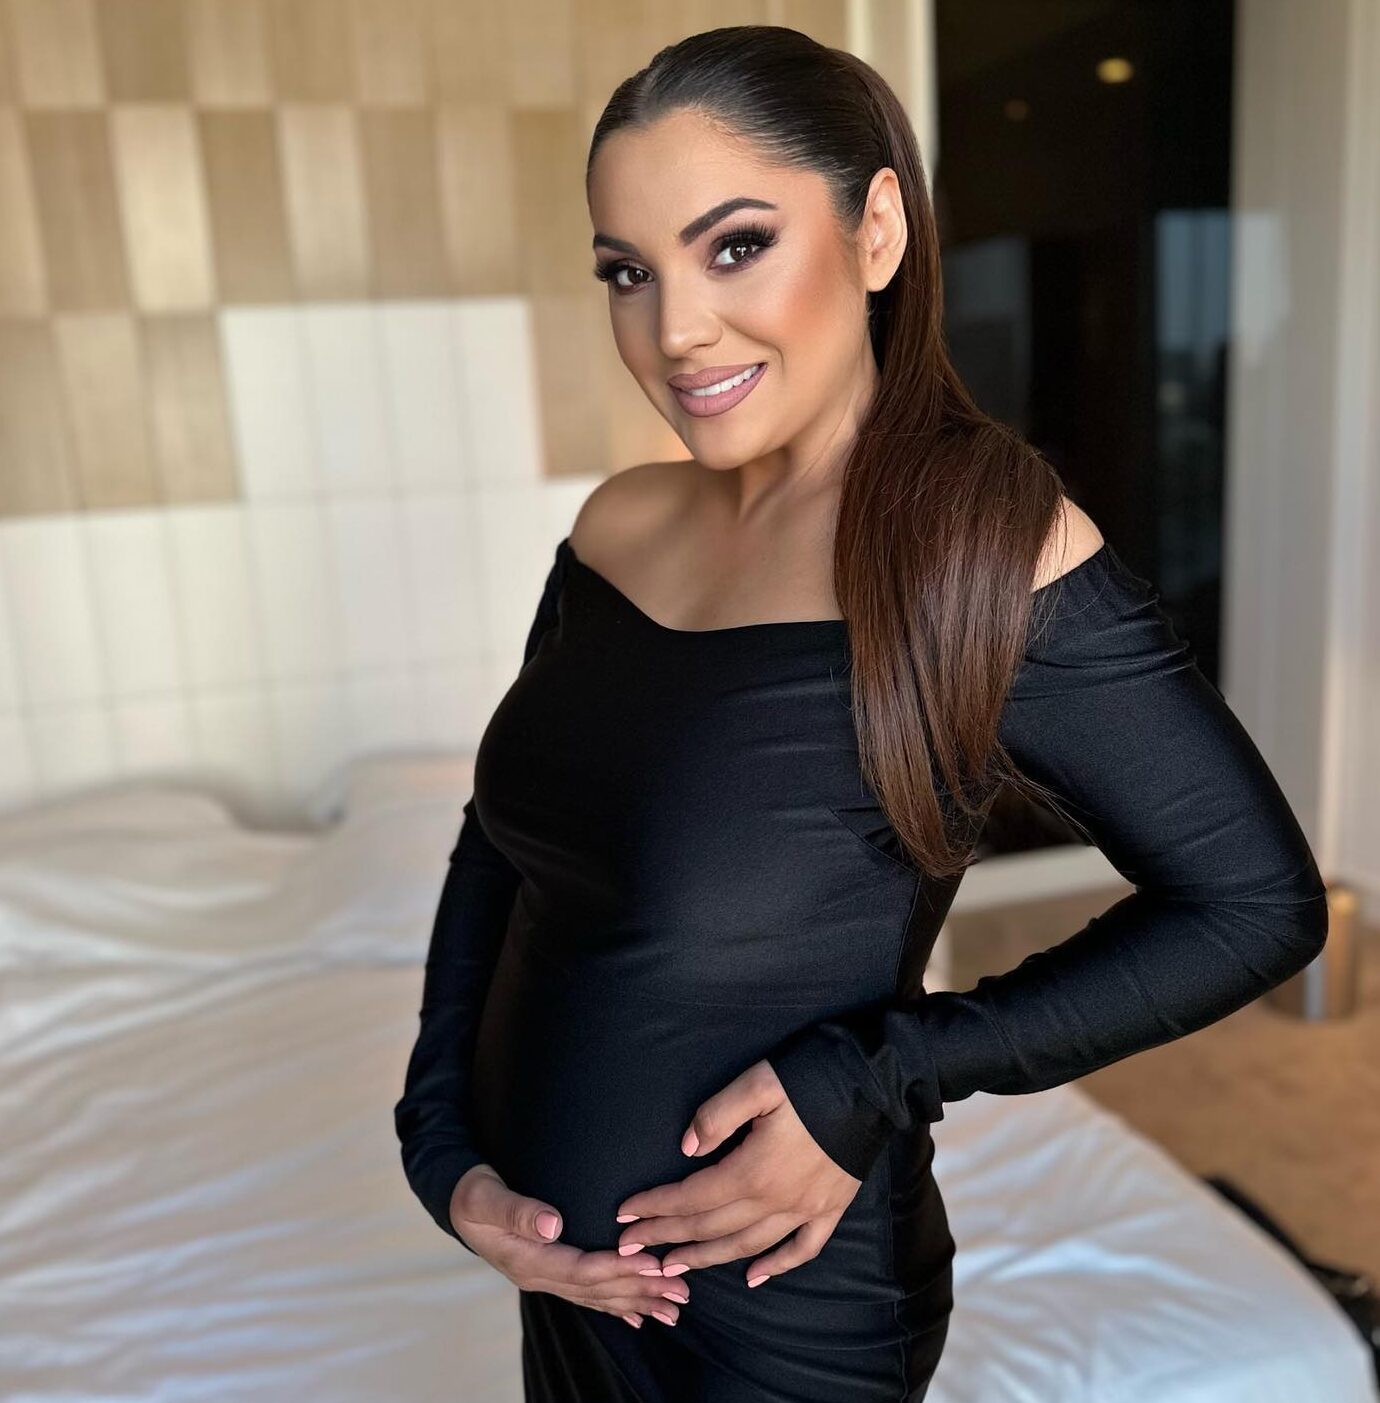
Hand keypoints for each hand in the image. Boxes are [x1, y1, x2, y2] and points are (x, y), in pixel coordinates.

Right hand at [451, 1163, 690, 1329]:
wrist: (456, 1202)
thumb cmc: (473, 1194)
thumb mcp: (486, 1198)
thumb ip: (517, 1211)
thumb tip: (552, 1223)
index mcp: (529, 1260)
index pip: (582, 1270)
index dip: (618, 1267)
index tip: (653, 1264)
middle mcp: (541, 1276)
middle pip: (598, 1289)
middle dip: (640, 1290)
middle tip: (680, 1293)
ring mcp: (546, 1277)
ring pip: (598, 1296)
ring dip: (636, 1301)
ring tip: (672, 1309)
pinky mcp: (551, 1271)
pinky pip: (588, 1294)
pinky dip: (615, 1306)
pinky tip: (638, 1317)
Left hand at [612, 1060, 862, 1288]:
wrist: (875, 1085)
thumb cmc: (812, 1077)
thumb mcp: (759, 1083)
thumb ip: (717, 1115)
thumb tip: (686, 1148)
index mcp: (753, 1170)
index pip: (693, 1198)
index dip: (656, 1207)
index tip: (624, 1216)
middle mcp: (777, 1200)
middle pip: (712, 1228)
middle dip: (668, 1238)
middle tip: (633, 1250)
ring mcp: (807, 1208)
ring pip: (749, 1245)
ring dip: (708, 1259)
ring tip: (675, 1266)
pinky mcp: (831, 1207)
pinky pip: (802, 1249)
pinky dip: (777, 1266)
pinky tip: (755, 1278)